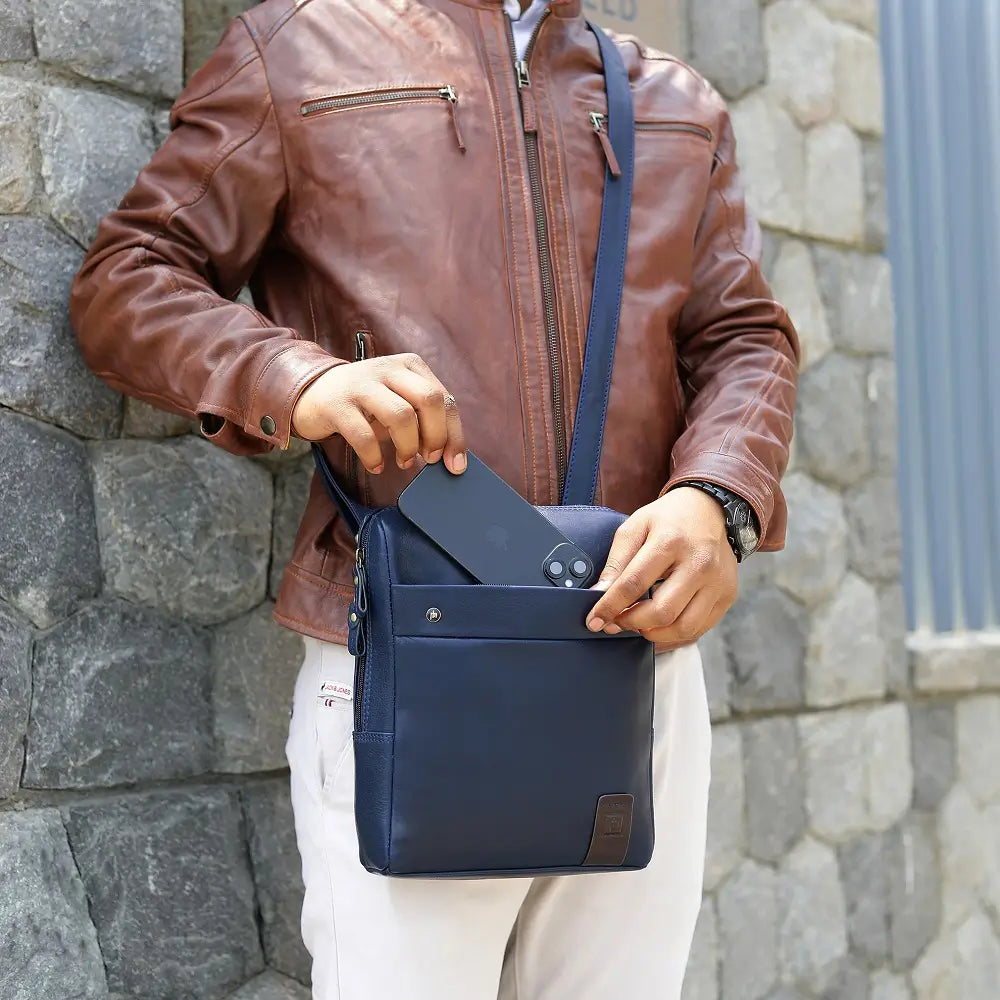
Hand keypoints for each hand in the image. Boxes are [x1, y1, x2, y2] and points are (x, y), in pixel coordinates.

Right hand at [292, 353, 465, 473]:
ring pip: (401, 415)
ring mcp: (361, 384)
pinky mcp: (337, 404)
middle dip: (435, 436)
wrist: (312, 392)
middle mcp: (388, 369)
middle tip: (429, 459)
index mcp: (410, 366)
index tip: (455, 464)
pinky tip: (376, 465)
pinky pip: (364, 435)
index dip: (454, 435)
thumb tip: (450, 456)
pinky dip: (374, 456)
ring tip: (404, 461)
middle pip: (428, 399)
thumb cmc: (365, 405)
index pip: (444, 398)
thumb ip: (424, 419)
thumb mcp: (398, 402)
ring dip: (407, 446)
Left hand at [586, 486, 737, 647]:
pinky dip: (674, 636)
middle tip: (616, 622)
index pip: (634, 583)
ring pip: (683, 628)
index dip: (610, 606)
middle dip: (631, 623)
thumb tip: (599, 595)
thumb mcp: (634, 527)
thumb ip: (615, 561)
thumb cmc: (668, 519)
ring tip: (638, 624)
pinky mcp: (727, 595)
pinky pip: (699, 629)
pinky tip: (658, 627)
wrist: (710, 510)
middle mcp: (699, 563)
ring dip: (654, 634)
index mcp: (670, 541)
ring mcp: (717, 582)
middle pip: (661, 611)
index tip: (594, 621)